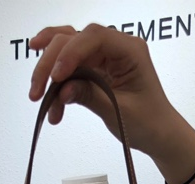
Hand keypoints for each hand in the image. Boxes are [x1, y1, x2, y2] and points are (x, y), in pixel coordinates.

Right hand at [29, 24, 189, 159]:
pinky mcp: (95, 70)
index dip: (70, 52)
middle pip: (74, 39)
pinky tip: (52, 106)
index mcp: (129, 50)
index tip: (56, 76)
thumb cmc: (149, 121)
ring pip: (66, 51)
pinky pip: (70, 70)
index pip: (93, 37)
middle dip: (51, 63)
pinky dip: (58, 87)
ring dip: (48, 72)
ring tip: (37, 97)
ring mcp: (103, 57)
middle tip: (36, 91)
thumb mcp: (119, 111)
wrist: (159, 134)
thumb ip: (90, 96)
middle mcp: (115, 47)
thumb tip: (63, 90)